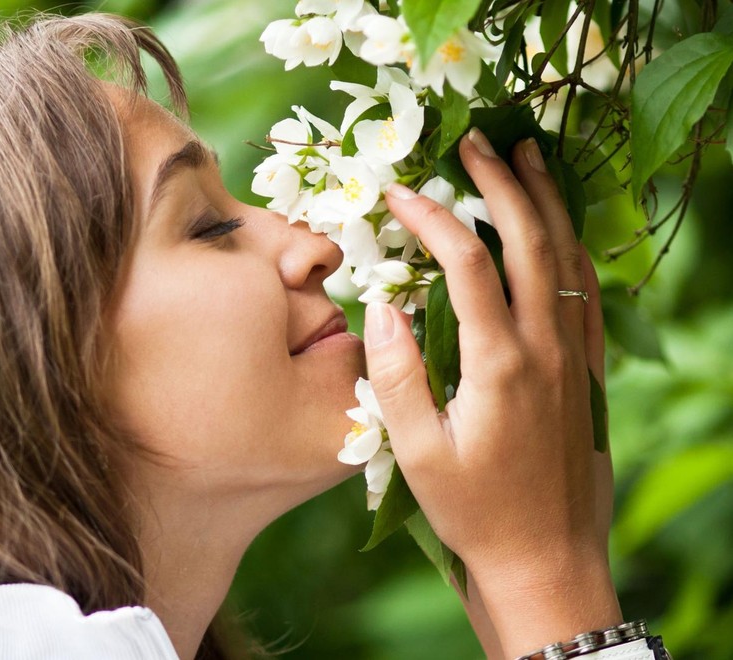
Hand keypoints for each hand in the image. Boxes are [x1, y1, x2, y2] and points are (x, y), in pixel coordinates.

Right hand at [362, 130, 618, 656]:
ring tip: (526, 158)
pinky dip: (574, 248)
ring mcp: (573, 357)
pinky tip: (561, 232)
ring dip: (546, 202)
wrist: (547, 561)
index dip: (431, 217)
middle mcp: (544, 347)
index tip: (399, 192)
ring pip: (567, 257)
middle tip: (474, 141)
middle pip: (527, 240)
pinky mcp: (586, 373)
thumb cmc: (474, 512)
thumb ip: (395, 375)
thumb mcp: (416, 452)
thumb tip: (382, 310)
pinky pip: (587, 293)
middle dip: (499, 183)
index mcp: (498, 362)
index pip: (464, 262)